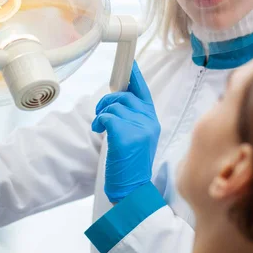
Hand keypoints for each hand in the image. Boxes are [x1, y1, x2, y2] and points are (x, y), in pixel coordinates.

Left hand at [92, 61, 159, 202]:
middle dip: (107, 100)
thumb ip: (132, 117)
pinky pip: (107, 117)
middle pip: (124, 95)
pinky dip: (99, 121)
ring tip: (100, 127)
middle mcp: (149, 121)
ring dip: (101, 113)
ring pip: (114, 105)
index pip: (143, 91)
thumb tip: (117, 98)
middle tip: (101, 114)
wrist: (132, 189)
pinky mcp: (127, 136)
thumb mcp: (138, 137)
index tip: (128, 63)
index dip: (135, 76)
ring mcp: (140, 128)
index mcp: (152, 120)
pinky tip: (99, 131)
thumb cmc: (130, 164)